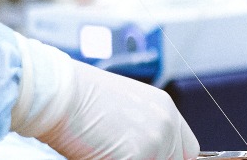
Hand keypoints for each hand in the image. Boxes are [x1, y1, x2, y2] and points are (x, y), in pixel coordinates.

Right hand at [11, 36, 199, 159]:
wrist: (59, 92)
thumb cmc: (80, 99)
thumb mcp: (125, 109)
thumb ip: (144, 129)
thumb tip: (145, 151)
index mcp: (165, 108)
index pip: (186, 149)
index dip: (170, 157)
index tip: (156, 158)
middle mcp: (166, 122)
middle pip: (176, 159)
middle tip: (120, 154)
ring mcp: (156, 139)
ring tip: (104, 150)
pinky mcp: (140, 154)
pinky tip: (97, 153)